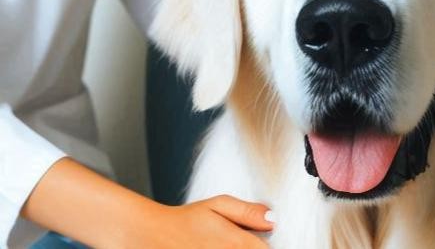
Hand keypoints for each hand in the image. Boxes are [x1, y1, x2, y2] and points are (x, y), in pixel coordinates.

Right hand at [21, 158, 273, 248]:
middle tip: (245, 245)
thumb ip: (248, 212)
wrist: (146, 234)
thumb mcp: (217, 205)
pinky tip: (215, 248)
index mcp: (237, 243)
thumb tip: (274, 219)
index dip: (270, 248)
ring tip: (223, 244)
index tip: (270, 243)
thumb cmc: (182, 221)